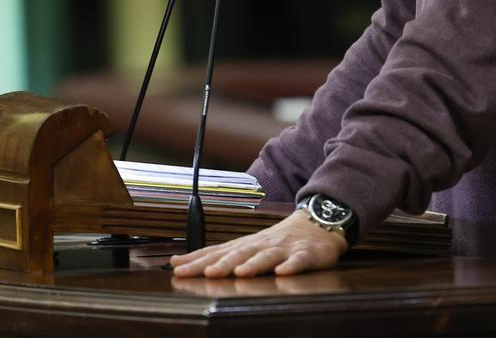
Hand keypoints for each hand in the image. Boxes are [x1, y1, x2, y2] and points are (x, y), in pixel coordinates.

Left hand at [169, 209, 347, 277]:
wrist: (317, 222)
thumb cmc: (279, 240)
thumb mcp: (249, 246)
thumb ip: (222, 255)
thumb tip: (186, 263)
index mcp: (246, 244)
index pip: (218, 252)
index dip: (198, 260)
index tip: (177, 267)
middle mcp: (262, 244)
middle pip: (239, 253)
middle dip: (221, 263)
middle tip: (205, 272)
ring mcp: (284, 248)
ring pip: (266, 256)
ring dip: (252, 264)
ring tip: (239, 272)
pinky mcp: (306, 254)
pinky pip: (299, 261)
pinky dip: (291, 266)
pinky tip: (283, 272)